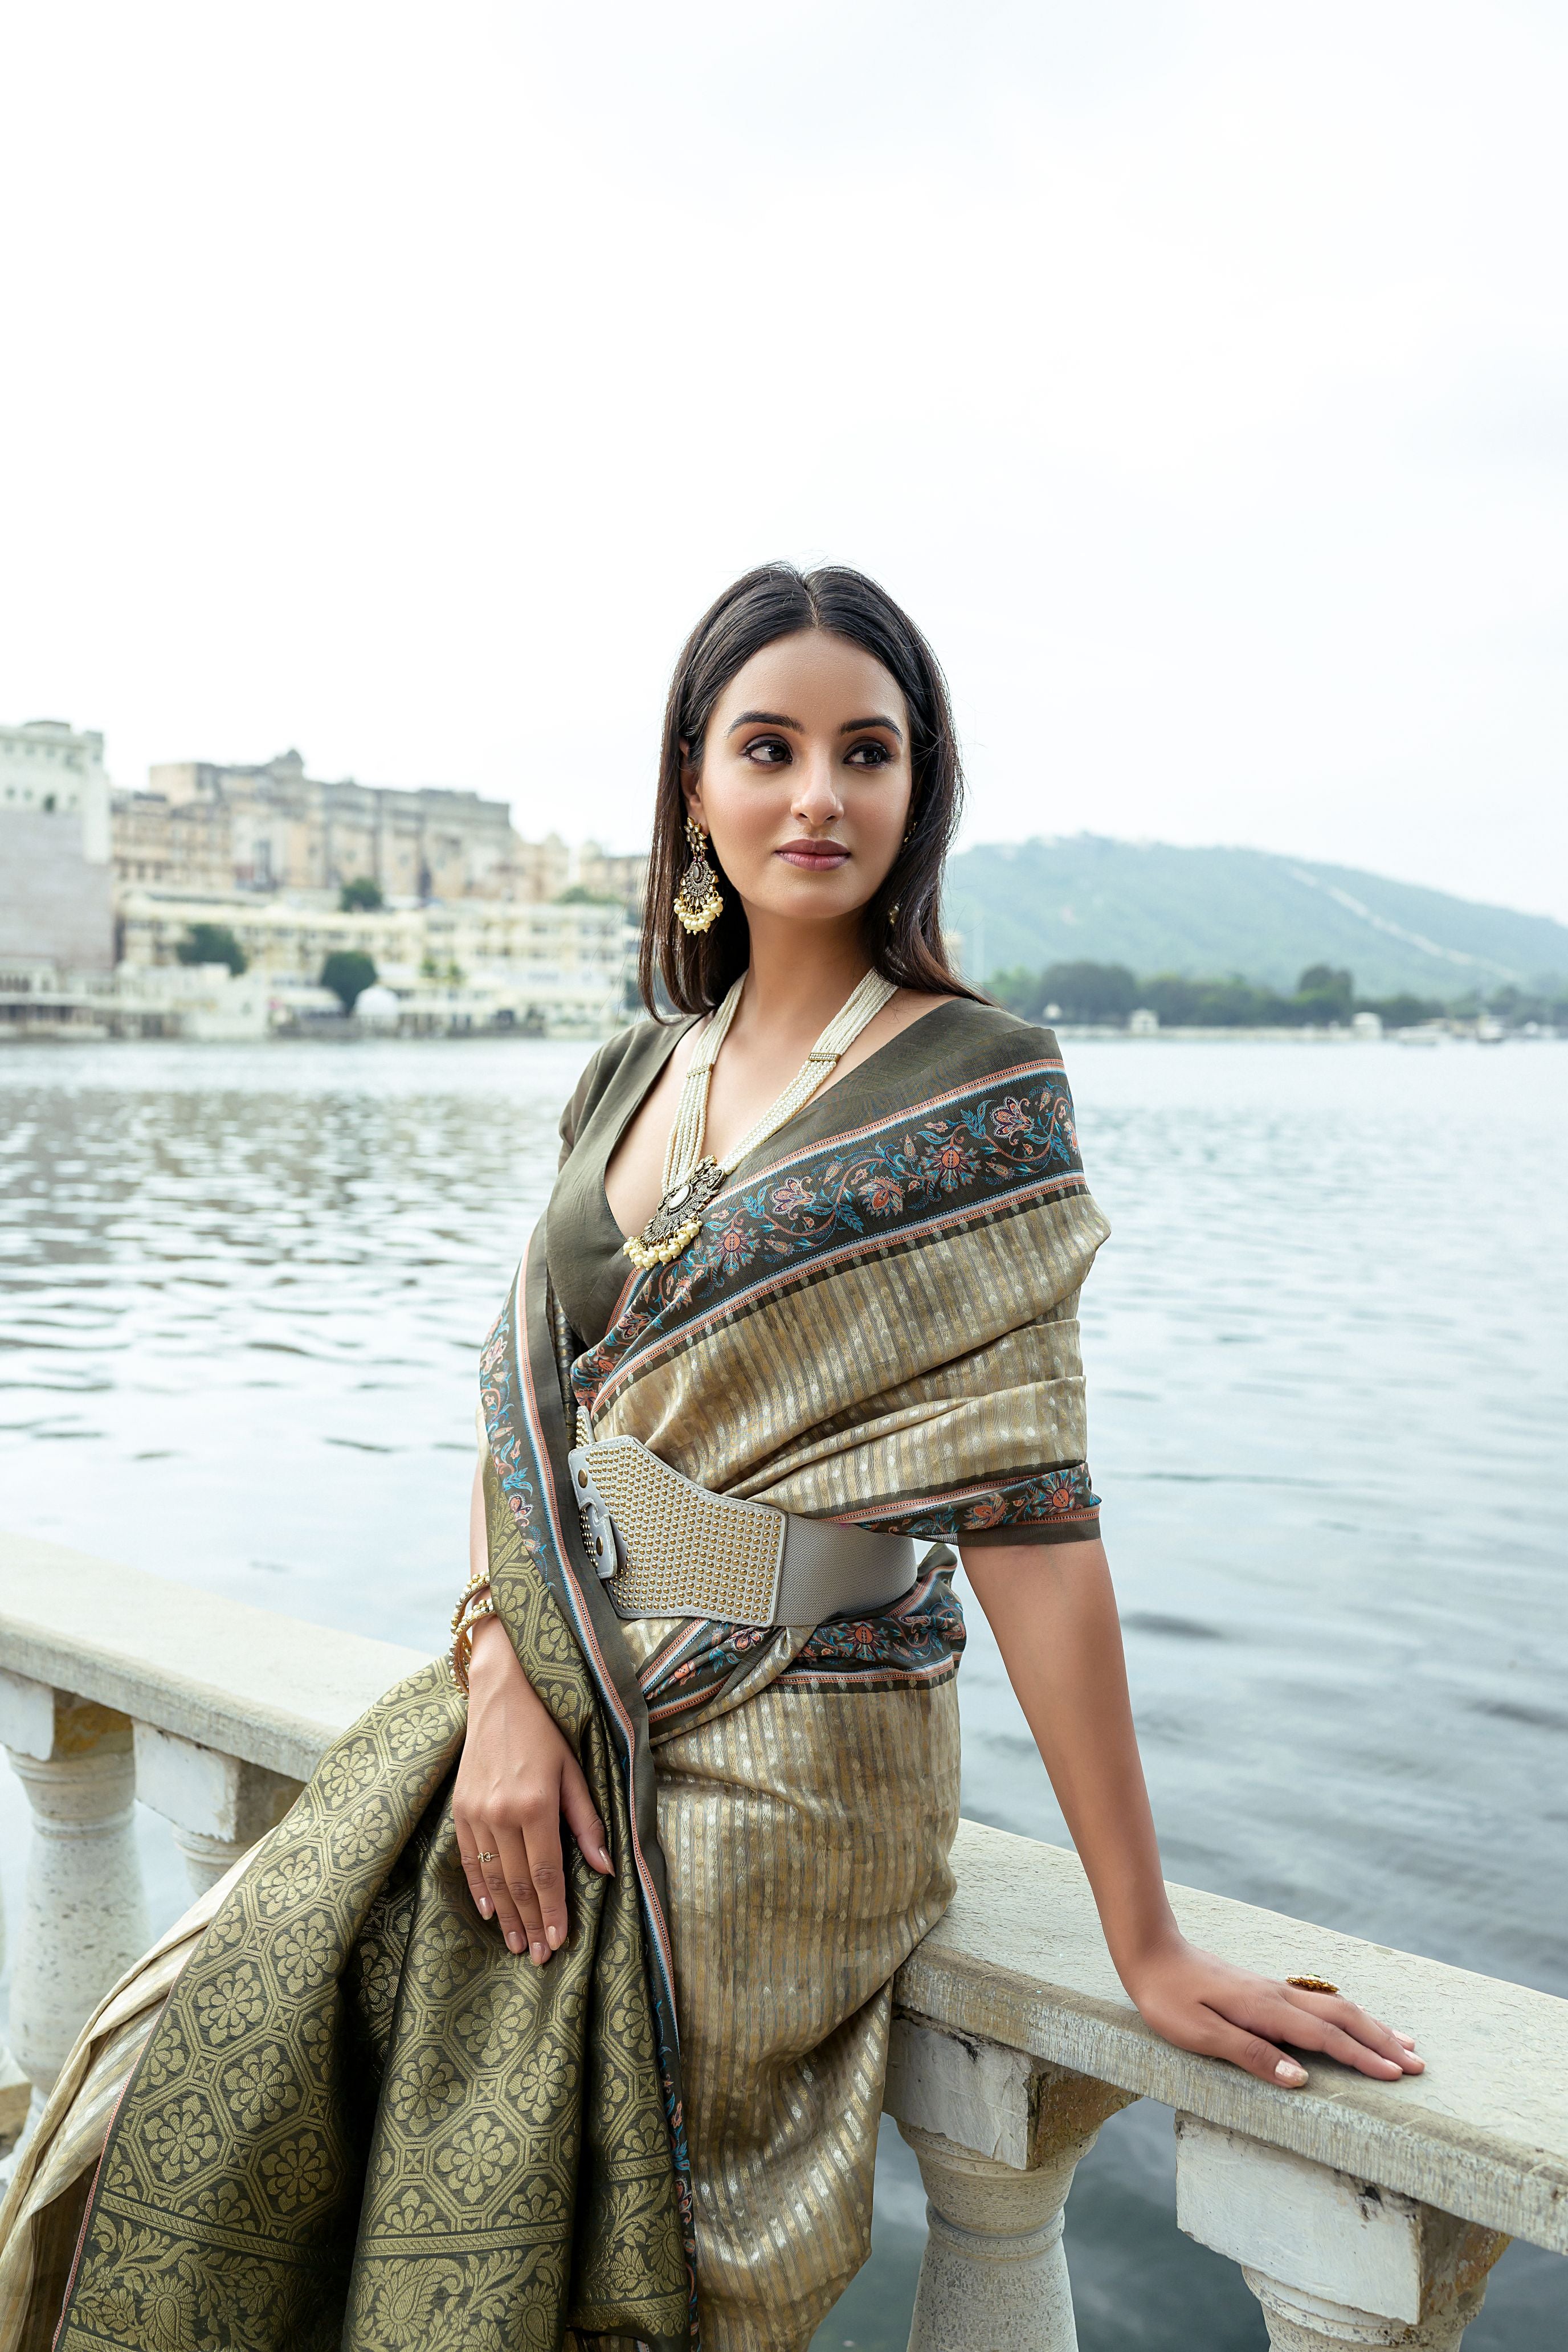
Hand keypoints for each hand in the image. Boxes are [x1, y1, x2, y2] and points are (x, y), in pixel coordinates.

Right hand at [452, 1612, 613, 1964]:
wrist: (502, 1693)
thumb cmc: (547, 1729)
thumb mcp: (576, 1770)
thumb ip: (588, 1822)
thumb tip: (605, 1869)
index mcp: (536, 1805)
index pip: (547, 1873)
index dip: (554, 1912)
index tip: (561, 1942)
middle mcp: (502, 1813)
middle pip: (519, 1882)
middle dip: (532, 1922)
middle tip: (541, 1957)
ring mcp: (476, 1812)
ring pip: (493, 1877)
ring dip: (507, 1915)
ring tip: (518, 1944)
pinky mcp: (460, 1808)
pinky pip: (469, 1859)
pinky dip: (479, 1889)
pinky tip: (490, 1913)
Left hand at [1122, 1935, 1423, 2087]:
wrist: (1150, 1953)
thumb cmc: (1168, 2000)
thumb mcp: (1200, 2034)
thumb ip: (1250, 2054)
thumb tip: (1299, 2080)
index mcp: (1266, 2011)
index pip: (1326, 2039)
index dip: (1363, 2059)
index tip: (1397, 2077)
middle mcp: (1278, 1997)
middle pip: (1343, 2019)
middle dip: (1382, 2042)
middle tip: (1418, 2065)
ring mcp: (1274, 1990)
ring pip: (1334, 2007)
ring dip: (1371, 2026)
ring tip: (1403, 2042)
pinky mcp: (1265, 1990)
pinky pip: (1318, 2003)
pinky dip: (1347, 2015)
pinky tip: (1353, 2022)